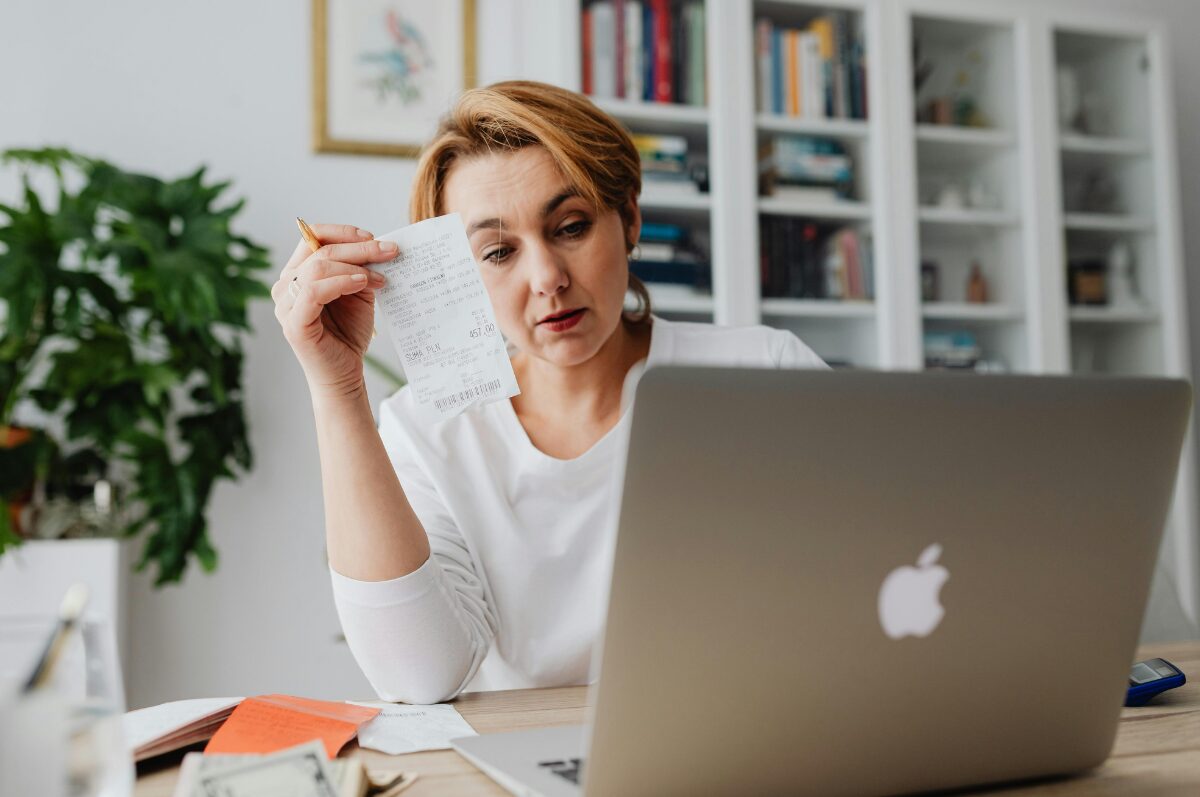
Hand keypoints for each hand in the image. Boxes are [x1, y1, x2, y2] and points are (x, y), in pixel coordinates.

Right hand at [272, 223, 395, 399]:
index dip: (342, 232)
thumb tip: (379, 245)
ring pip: (316, 268)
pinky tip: (362, 283)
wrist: (346, 374)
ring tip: (379, 277)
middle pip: (319, 251)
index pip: (311, 237)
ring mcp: (285, 305)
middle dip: (358, 248)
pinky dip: (341, 282)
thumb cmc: (349, 333)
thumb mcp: (358, 292)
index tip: (373, 237)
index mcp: (297, 274)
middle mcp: (285, 286)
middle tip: (389, 251)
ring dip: (353, 266)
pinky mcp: (294, 323)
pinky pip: (313, 292)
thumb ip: (360, 268)